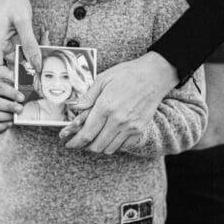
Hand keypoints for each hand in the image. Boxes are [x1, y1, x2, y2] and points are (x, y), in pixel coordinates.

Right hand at [0, 0, 40, 80]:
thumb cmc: (12, 0)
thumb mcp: (23, 20)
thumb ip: (30, 43)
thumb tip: (36, 65)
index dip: (6, 77)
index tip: (24, 78)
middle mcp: (0, 46)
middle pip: (11, 66)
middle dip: (28, 67)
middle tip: (44, 66)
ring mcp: (8, 43)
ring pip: (22, 58)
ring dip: (35, 55)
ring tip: (47, 44)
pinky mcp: (15, 39)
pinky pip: (26, 49)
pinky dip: (37, 46)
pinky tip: (45, 36)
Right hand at [0, 80, 24, 133]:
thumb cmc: (2, 96)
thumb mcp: (6, 91)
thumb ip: (15, 92)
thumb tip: (26, 97)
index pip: (1, 88)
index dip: (12, 93)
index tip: (22, 98)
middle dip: (9, 106)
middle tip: (21, 109)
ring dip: (6, 116)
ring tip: (15, 117)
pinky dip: (2, 125)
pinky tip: (10, 123)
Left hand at [59, 52, 177, 153]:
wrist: (154, 76)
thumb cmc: (128, 74)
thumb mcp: (103, 79)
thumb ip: (88, 96)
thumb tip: (74, 108)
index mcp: (106, 107)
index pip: (86, 134)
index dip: (75, 142)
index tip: (68, 144)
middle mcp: (118, 120)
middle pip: (96, 146)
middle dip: (84, 147)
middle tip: (79, 142)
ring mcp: (130, 127)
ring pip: (109, 149)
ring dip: (98, 147)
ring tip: (93, 139)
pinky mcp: (139, 129)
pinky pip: (123, 146)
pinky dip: (114, 145)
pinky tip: (109, 136)